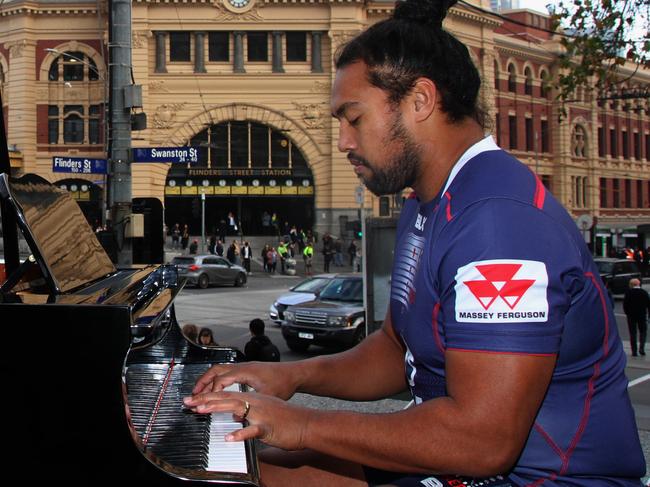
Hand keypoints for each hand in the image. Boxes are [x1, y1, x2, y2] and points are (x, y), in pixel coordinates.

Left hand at [183, 390, 309, 449]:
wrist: (306, 423)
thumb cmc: (287, 419)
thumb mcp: (265, 411)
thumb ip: (249, 412)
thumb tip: (236, 417)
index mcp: (254, 398)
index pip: (227, 394)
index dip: (209, 396)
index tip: (193, 399)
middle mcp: (256, 402)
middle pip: (227, 398)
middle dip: (206, 399)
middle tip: (189, 402)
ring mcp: (261, 413)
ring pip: (237, 408)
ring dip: (218, 408)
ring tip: (202, 411)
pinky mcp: (268, 427)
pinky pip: (252, 430)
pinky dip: (241, 433)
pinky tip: (230, 437)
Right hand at [192, 362, 298, 399]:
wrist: (294, 374)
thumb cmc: (284, 383)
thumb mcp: (267, 396)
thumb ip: (251, 405)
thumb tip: (236, 415)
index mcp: (246, 372)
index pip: (221, 379)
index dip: (211, 391)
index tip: (204, 401)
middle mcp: (243, 367)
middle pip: (216, 370)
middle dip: (202, 382)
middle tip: (193, 393)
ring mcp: (244, 367)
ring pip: (220, 369)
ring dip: (208, 379)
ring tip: (200, 390)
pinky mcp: (247, 369)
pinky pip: (226, 371)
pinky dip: (217, 378)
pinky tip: (217, 387)